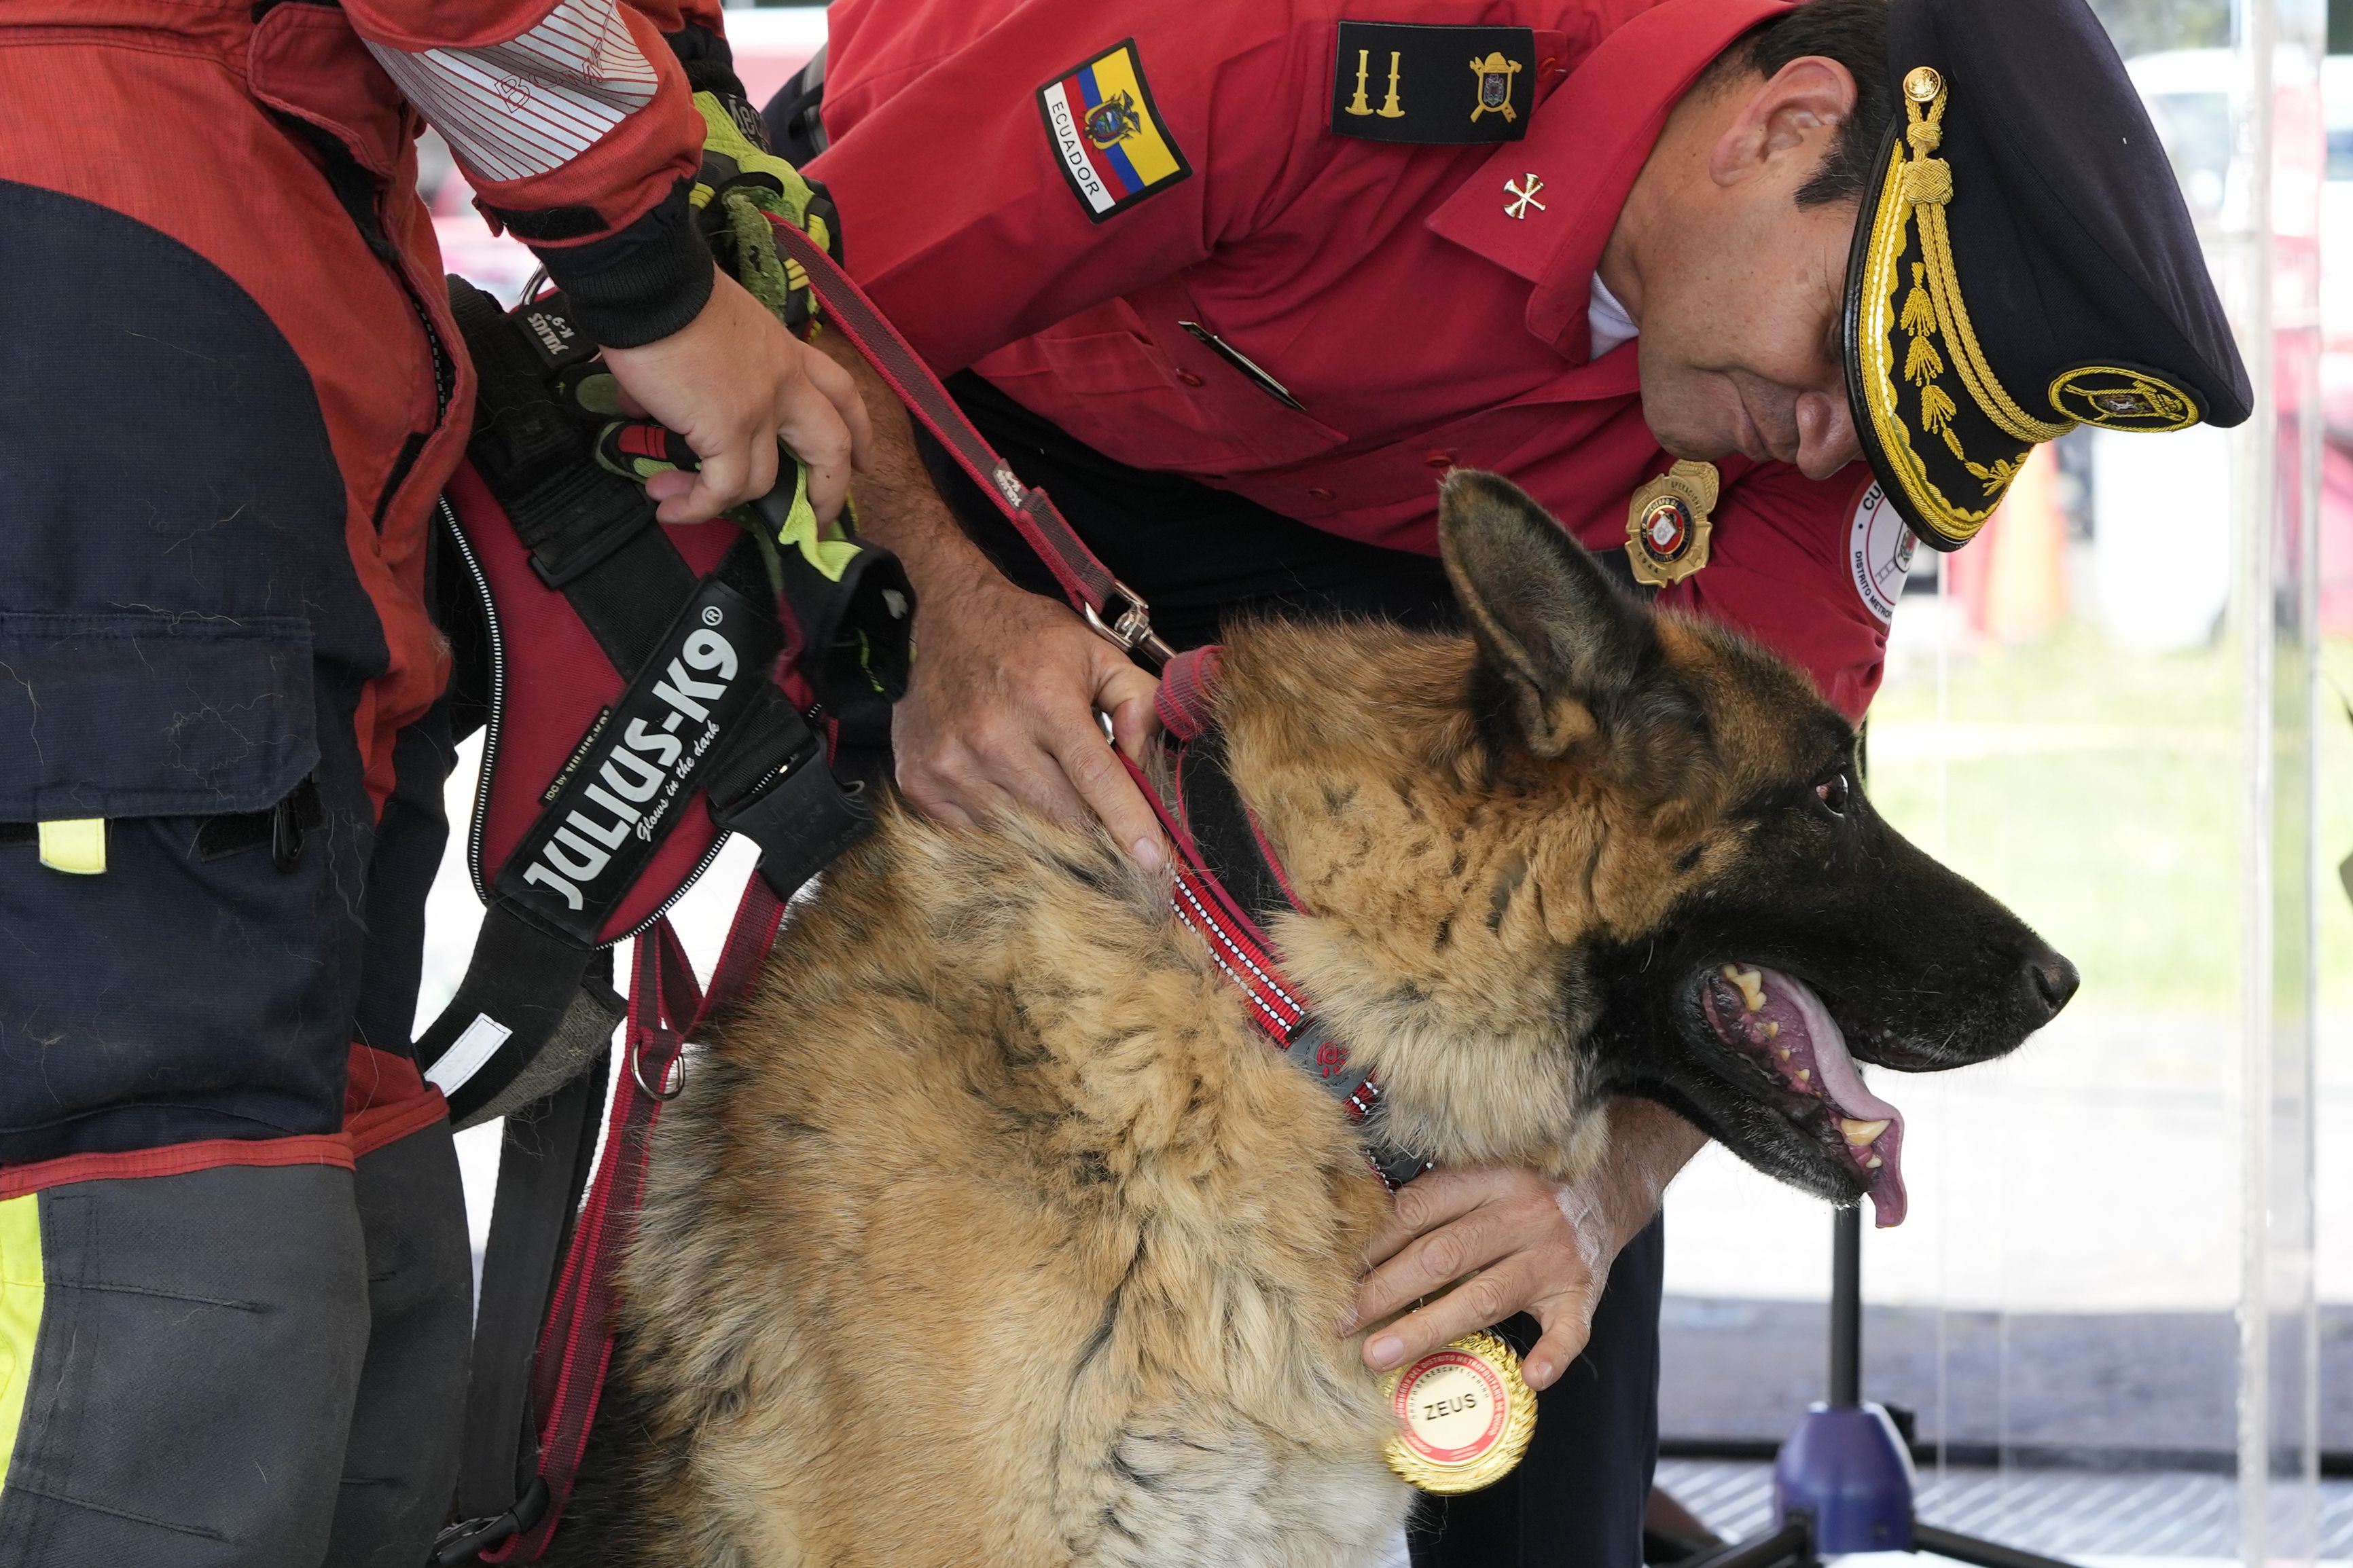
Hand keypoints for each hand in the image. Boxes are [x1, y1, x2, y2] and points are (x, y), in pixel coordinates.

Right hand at [600, 265, 872, 525]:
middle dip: (831, 489)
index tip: (865, 460)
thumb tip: (664, 398)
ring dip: (729, 503)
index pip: (840, 391)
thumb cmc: (671, 291)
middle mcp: (784, 382)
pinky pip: (721, 488)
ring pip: (767, 480)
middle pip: (830, 445)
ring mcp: (759, 410)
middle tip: (818, 519)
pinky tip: (671, 509)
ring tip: (687, 505)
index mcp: (786, 351)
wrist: (652, 283)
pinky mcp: (725, 431)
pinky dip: (697, 507)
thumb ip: (710, 364)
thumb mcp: (716, 322)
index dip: (859, 430)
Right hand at [892, 567, 1166, 864]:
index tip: (1155, 863)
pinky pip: (975, 834)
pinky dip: (1001, 826)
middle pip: (1063, 818)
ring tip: (1051, 796)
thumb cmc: (1027, 638)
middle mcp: (994, 736)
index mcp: (1045, 700)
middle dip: (1093, 828)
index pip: (1096, 779)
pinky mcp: (921, 782)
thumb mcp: (1096, 653)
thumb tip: (1147, 761)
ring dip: (1046, 827)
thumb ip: (1138, 701)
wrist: (944, 615)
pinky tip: (1008, 793)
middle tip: (1105, 822)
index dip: (1129, 824)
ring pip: (1020, 833)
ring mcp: (952, 763)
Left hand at [1345, 1164, 1618, 1392]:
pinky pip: (1572, 1328)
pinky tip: (1533, 1376)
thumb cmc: (1523, 1187)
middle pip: (1443, 1255)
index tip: (1334, 1275)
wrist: (1607, 1183)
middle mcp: (1522, 1214)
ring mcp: (1555, 1256)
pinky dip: (1554, 1354)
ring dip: (1430, 1327)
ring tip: (1382, 1354)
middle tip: (1340, 1323)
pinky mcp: (1583, 1291)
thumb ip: (1435, 1201)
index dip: (1374, 1244)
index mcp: (1488, 1178)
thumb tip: (1360, 1239)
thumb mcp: (1482, 1174)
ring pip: (1486, 1295)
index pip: (1419, 1210)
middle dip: (1386, 1291)